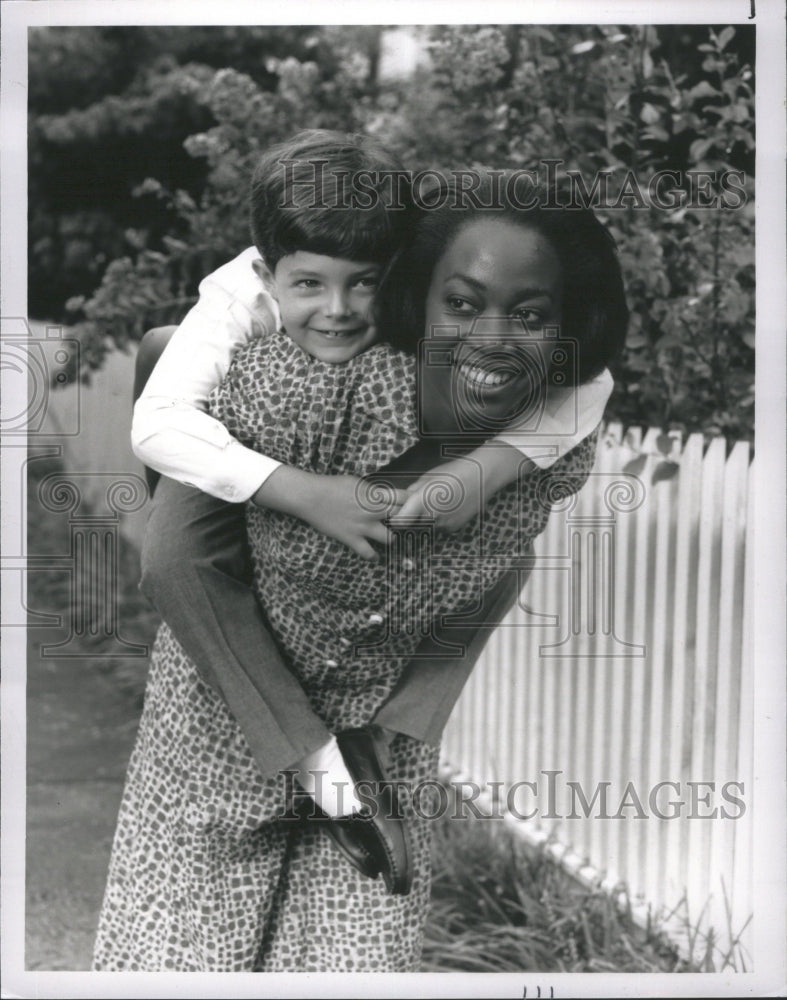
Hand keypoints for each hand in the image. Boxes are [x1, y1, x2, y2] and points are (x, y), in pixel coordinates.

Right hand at [252, 466, 407, 560]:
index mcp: (375, 495)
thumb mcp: (357, 482)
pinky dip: (373, 556)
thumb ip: (373, 491)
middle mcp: (372, 511)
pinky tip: (375, 555)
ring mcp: (363, 527)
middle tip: (408, 524)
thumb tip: (384, 496)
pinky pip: (368, 553)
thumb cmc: (332, 485)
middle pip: (402, 518)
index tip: (415, 505)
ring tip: (390, 538)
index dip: (413, 502)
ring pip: (390, 539)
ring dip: (392, 539)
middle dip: (408, 521)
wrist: (311, 496)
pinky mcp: (351, 538)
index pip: (404, 498)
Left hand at [388, 444, 535, 533]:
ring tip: (436, 502)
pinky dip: (439, 520)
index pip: (399, 521)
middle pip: (411, 525)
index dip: (394, 518)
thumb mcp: (427, 477)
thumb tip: (401, 500)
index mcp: (421, 500)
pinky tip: (447, 507)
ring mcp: (444, 525)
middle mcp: (431, 516)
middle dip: (409, 518)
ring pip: (426, 526)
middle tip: (412, 506)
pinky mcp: (454, 528)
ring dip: (424, 519)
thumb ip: (412, 491)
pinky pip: (439, 527)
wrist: (482, 476)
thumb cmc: (453, 471)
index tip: (391, 514)